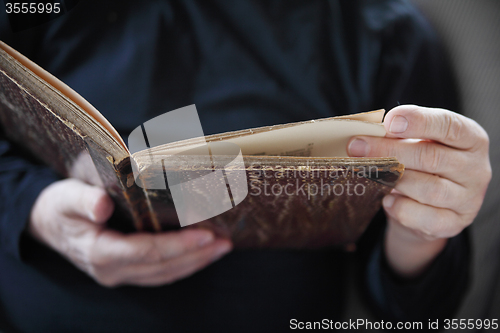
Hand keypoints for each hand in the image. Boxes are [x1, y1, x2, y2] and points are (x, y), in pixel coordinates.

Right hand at [29, 178, 231, 286]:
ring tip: (221, 248)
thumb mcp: (65, 197)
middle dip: (196, 255)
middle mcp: (113, 270)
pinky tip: (200, 253)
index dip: (178, 245)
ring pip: (165, 274)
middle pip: (163, 267)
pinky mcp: (127, 270)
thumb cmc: (58, 206)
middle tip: (225, 243)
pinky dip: (183, 263)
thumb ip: (83, 201)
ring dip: (195, 262)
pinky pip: (160, 272)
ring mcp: (120, 274)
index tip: (205, 235)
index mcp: (100, 253)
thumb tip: (102, 205)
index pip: (147, 252)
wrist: (46, 223)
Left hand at [348, 105, 490, 277]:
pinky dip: (402, 209)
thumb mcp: (416, 142)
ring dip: (393, 179)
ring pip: (429, 189)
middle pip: (431, 157)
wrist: (429, 205)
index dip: (418, 122)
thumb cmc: (421, 163)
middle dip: (389, 150)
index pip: (449, 126)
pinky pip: (426, 218)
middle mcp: (476, 168)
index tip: (389, 122)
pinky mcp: (454, 223)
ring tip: (369, 173)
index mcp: (471, 138)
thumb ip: (400, 135)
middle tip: (356, 146)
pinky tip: (387, 201)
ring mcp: (468, 199)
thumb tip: (366, 134)